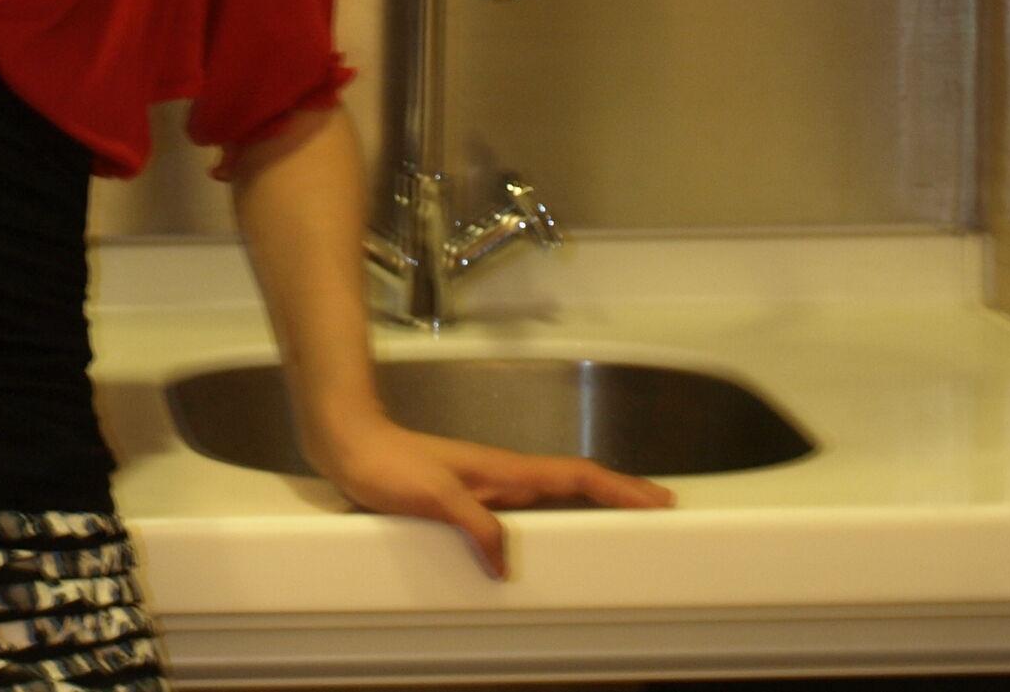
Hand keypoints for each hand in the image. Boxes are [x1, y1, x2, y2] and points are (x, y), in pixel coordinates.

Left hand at [305, 408, 674, 579]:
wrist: (351, 446)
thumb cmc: (388, 463)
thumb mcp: (434, 497)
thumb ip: (475, 526)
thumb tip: (507, 563)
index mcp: (505, 470)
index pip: (576, 476)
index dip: (619, 488)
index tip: (657, 499)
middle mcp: (503, 476)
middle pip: (575, 483)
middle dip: (619, 495)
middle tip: (657, 510)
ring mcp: (488, 485)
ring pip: (553, 495)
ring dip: (589, 504)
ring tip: (618, 523)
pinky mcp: (469, 498)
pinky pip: (524, 510)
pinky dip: (551, 517)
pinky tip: (549, 536)